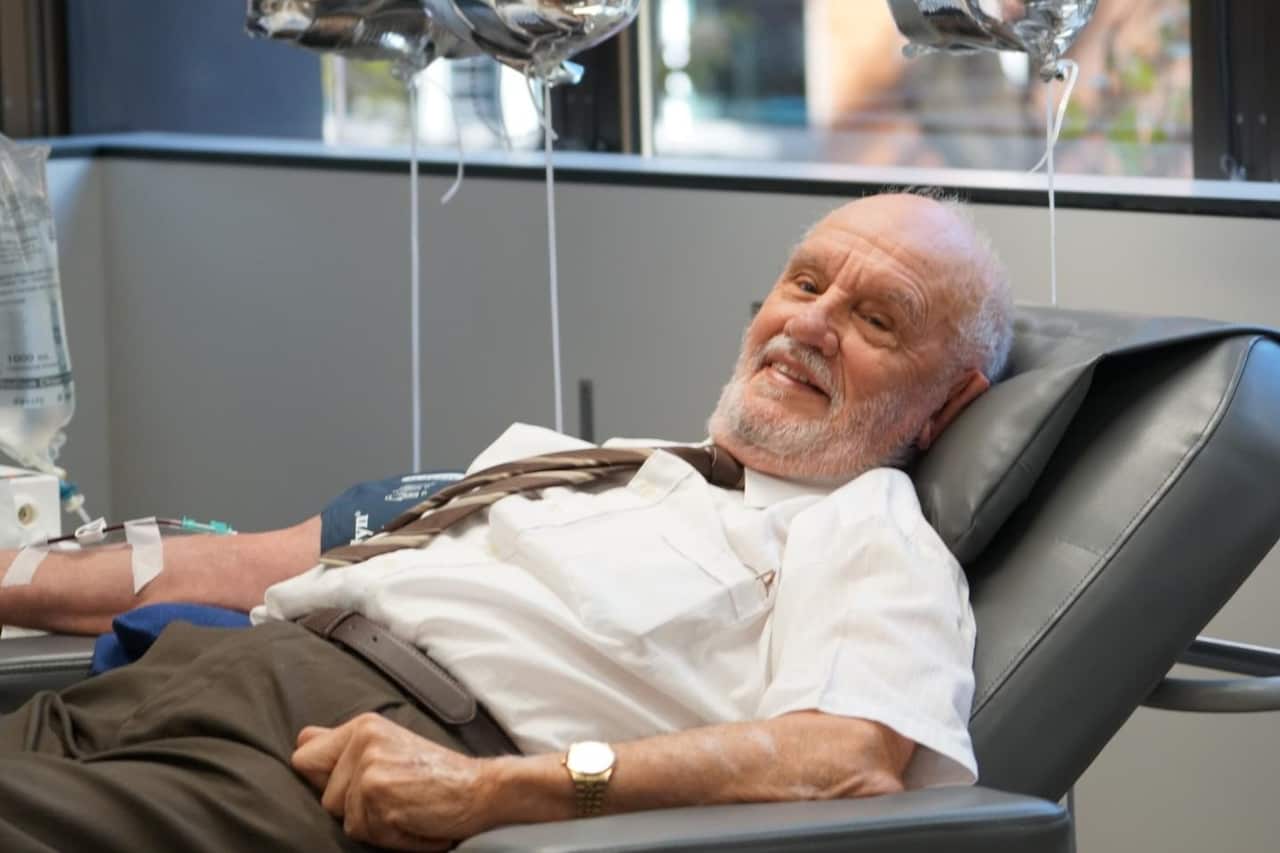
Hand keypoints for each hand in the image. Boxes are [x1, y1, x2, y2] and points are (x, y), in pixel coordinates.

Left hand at [291, 712, 496, 850]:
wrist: (481, 789)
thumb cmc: (438, 776)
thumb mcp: (389, 746)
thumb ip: (344, 745)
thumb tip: (303, 740)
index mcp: (363, 726)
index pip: (305, 757)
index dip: (324, 781)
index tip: (360, 785)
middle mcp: (362, 740)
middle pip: (324, 798)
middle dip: (353, 808)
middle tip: (393, 797)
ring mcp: (369, 767)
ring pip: (345, 820)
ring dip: (375, 825)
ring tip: (406, 808)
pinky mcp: (378, 795)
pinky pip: (366, 834)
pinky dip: (391, 837)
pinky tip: (414, 820)